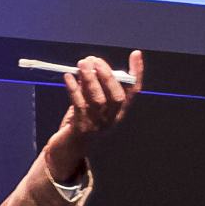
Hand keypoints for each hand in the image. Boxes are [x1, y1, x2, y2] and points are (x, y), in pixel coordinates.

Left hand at [40, 52, 141, 185]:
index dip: (137, 73)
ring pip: (98, 100)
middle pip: (116, 96)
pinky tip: (68, 77)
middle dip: (107, 75)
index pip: (133, 92)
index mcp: (118, 113)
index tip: (136, 54)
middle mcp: (111, 120)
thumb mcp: (88, 104)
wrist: (66, 151)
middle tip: (94, 59)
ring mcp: (97, 126)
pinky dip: (74, 89)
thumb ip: (90, 87)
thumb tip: (88, 65)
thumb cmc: (79, 124)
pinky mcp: (81, 129)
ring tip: (82, 64)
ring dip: (90, 79)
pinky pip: (79, 105)